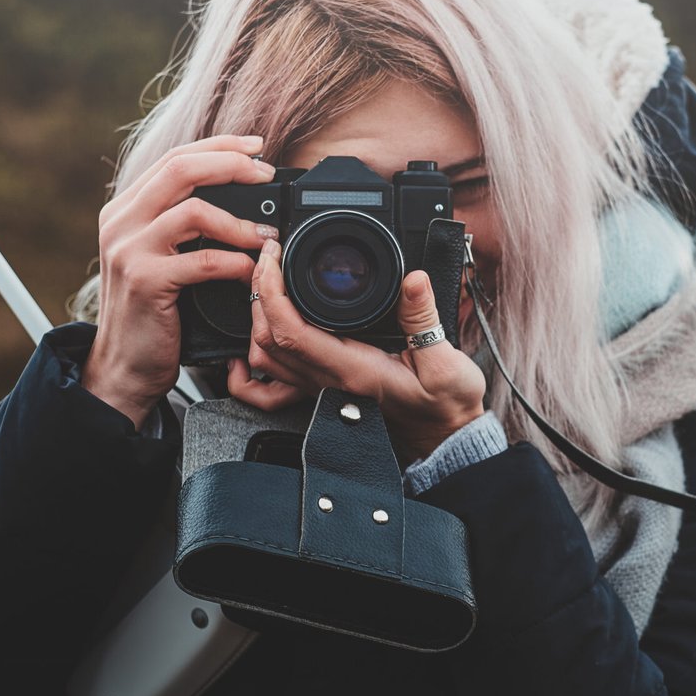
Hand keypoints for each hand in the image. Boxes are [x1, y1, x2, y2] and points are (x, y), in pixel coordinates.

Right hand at [82, 135, 276, 426]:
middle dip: (232, 165)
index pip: (174, 158)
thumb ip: (184, 227)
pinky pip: (202, 260)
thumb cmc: (154, 313)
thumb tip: (240, 198)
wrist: (124, 366)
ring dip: (241, 221)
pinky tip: (253, 270)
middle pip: (181, 169)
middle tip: (267, 174)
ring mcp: (129, 249)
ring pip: (194, 211)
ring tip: (267, 234)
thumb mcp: (161, 258)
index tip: (256, 146)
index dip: (219, 146)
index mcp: (126, 209)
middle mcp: (121, 221)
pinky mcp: (145, 280)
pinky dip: (236, 262)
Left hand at [227, 236, 486, 461]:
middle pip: (267, 339)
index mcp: (354, 370)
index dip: (272, 291)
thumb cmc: (445, 405)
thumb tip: (413, 280)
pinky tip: (248, 354)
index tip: (275, 259)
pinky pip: (273, 386)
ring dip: (256, 319)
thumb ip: (425, 319)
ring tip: (267, 284)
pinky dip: (252, 369)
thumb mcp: (447, 362)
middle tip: (269, 258)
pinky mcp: (326, 389)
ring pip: (265, 358)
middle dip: (259, 292)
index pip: (292, 330)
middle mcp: (330, 381)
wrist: (445, 436)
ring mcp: (323, 388)